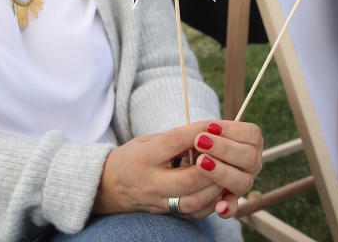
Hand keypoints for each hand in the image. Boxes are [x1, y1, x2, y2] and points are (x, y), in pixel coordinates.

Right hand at [93, 121, 224, 219]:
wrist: (110, 186)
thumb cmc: (133, 156)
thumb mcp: (147, 141)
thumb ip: (175, 139)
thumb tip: (208, 132)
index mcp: (144, 158)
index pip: (174, 142)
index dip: (197, 132)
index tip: (214, 124)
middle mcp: (151, 183)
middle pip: (187, 180)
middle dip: (211, 167)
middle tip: (226, 154)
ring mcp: (159, 202)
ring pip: (193, 202)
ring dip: (214, 188)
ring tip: (227, 172)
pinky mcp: (167, 214)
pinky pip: (193, 214)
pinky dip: (210, 203)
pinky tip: (220, 190)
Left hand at [192, 121, 263, 217]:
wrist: (189, 162)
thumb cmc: (201, 141)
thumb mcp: (206, 131)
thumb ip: (211, 131)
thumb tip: (209, 128)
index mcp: (251, 142)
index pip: (253, 134)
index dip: (233, 130)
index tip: (211, 127)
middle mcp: (252, 164)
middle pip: (249, 157)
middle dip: (224, 148)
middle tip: (200, 141)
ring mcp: (243, 183)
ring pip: (242, 181)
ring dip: (222, 172)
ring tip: (200, 163)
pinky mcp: (231, 201)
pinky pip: (233, 207)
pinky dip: (227, 207)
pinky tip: (219, 207)